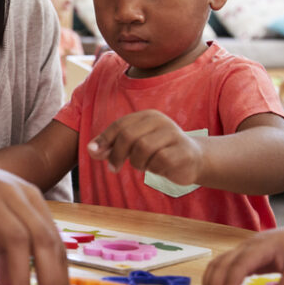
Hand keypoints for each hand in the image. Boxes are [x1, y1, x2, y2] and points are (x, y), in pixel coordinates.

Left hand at [87, 110, 203, 184]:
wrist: (193, 160)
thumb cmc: (158, 151)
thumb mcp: (133, 146)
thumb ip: (111, 146)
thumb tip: (91, 149)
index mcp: (147, 116)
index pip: (119, 125)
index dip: (104, 140)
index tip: (96, 154)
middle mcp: (161, 121)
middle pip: (129, 136)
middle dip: (117, 154)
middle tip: (114, 168)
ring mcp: (174, 134)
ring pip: (143, 149)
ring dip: (137, 163)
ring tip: (143, 165)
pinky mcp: (184, 151)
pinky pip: (159, 161)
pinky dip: (154, 168)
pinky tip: (159, 168)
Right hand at [202, 219, 283, 284]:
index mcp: (261, 246)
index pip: (239, 265)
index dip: (230, 283)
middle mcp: (246, 245)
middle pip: (221, 264)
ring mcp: (241, 249)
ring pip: (217, 263)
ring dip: (210, 283)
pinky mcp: (241, 255)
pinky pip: (221, 265)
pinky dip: (214, 279)